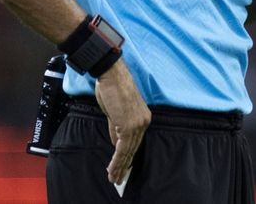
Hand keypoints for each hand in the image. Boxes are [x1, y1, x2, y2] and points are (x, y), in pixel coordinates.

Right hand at [94, 60, 150, 184]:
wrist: (112, 75)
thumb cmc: (112, 89)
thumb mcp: (115, 112)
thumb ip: (117, 128)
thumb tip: (116, 143)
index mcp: (143, 118)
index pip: (135, 142)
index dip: (128, 156)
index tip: (123, 167)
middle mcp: (143, 122)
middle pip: (133, 149)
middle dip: (124, 165)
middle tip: (118, 179)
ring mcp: (137, 124)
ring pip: (128, 151)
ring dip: (119, 166)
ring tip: (114, 178)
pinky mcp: (128, 125)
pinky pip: (122, 147)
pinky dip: (117, 160)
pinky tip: (112, 169)